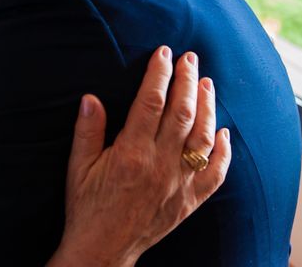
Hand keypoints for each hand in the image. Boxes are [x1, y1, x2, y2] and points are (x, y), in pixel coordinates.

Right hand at [48, 47, 231, 266]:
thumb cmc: (87, 207)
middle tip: (191, 58)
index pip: (151, 102)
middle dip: (188, 81)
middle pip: (182, 113)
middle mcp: (160, 165)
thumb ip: (87, 131)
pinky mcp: (190, 200)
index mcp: (131, 153)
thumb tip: (90, 97)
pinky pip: (215, 173)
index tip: (164, 53)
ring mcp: (179, 183)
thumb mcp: (78, 167)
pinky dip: (223, 152)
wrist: (103, 250)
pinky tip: (223, 132)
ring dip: (207, 107)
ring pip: (202, 137)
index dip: (159, 74)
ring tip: (208, 83)